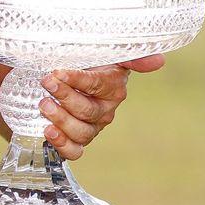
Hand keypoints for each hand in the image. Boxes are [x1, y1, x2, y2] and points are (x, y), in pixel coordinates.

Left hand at [38, 55, 165, 159]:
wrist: (63, 78)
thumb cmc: (85, 63)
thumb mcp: (104, 52)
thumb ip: (132, 55)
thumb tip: (160, 60)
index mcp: (114, 87)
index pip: (97, 85)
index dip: (77, 80)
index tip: (57, 72)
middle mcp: (105, 110)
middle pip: (88, 111)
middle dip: (65, 97)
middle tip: (47, 83)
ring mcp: (91, 127)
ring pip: (82, 133)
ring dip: (61, 120)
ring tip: (44, 105)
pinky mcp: (76, 140)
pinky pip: (75, 151)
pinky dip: (62, 145)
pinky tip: (49, 132)